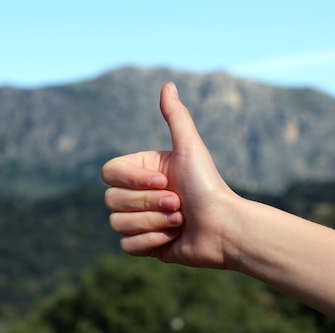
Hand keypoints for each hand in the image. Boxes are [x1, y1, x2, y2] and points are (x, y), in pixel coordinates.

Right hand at [102, 82, 239, 268]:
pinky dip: (151, 241)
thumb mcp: (190, 148)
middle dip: (149, 204)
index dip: (133, 180)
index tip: (164, 181)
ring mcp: (139, 220)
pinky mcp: (144, 245)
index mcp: (141, 171)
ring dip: (154, 223)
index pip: (109, 173)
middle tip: (179, 203)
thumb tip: (167, 85)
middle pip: (112, 200)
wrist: (225, 228)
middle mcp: (136, 195)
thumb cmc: (208, 186)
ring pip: (117, 224)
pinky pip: (127, 246)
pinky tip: (173, 238)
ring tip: (180, 221)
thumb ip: (176, 117)